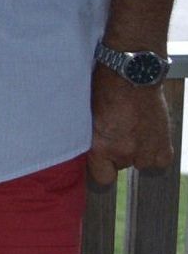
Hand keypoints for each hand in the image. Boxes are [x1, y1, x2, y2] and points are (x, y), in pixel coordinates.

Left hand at [88, 65, 175, 186]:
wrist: (132, 74)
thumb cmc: (105, 90)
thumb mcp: (89, 117)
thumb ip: (94, 138)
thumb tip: (92, 152)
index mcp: (101, 148)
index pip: (102, 179)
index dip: (102, 169)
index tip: (101, 161)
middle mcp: (124, 152)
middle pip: (122, 166)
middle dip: (119, 153)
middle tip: (118, 133)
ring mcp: (147, 148)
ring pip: (142, 163)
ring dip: (139, 152)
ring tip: (133, 132)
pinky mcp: (164, 140)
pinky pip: (162, 160)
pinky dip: (157, 153)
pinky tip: (149, 139)